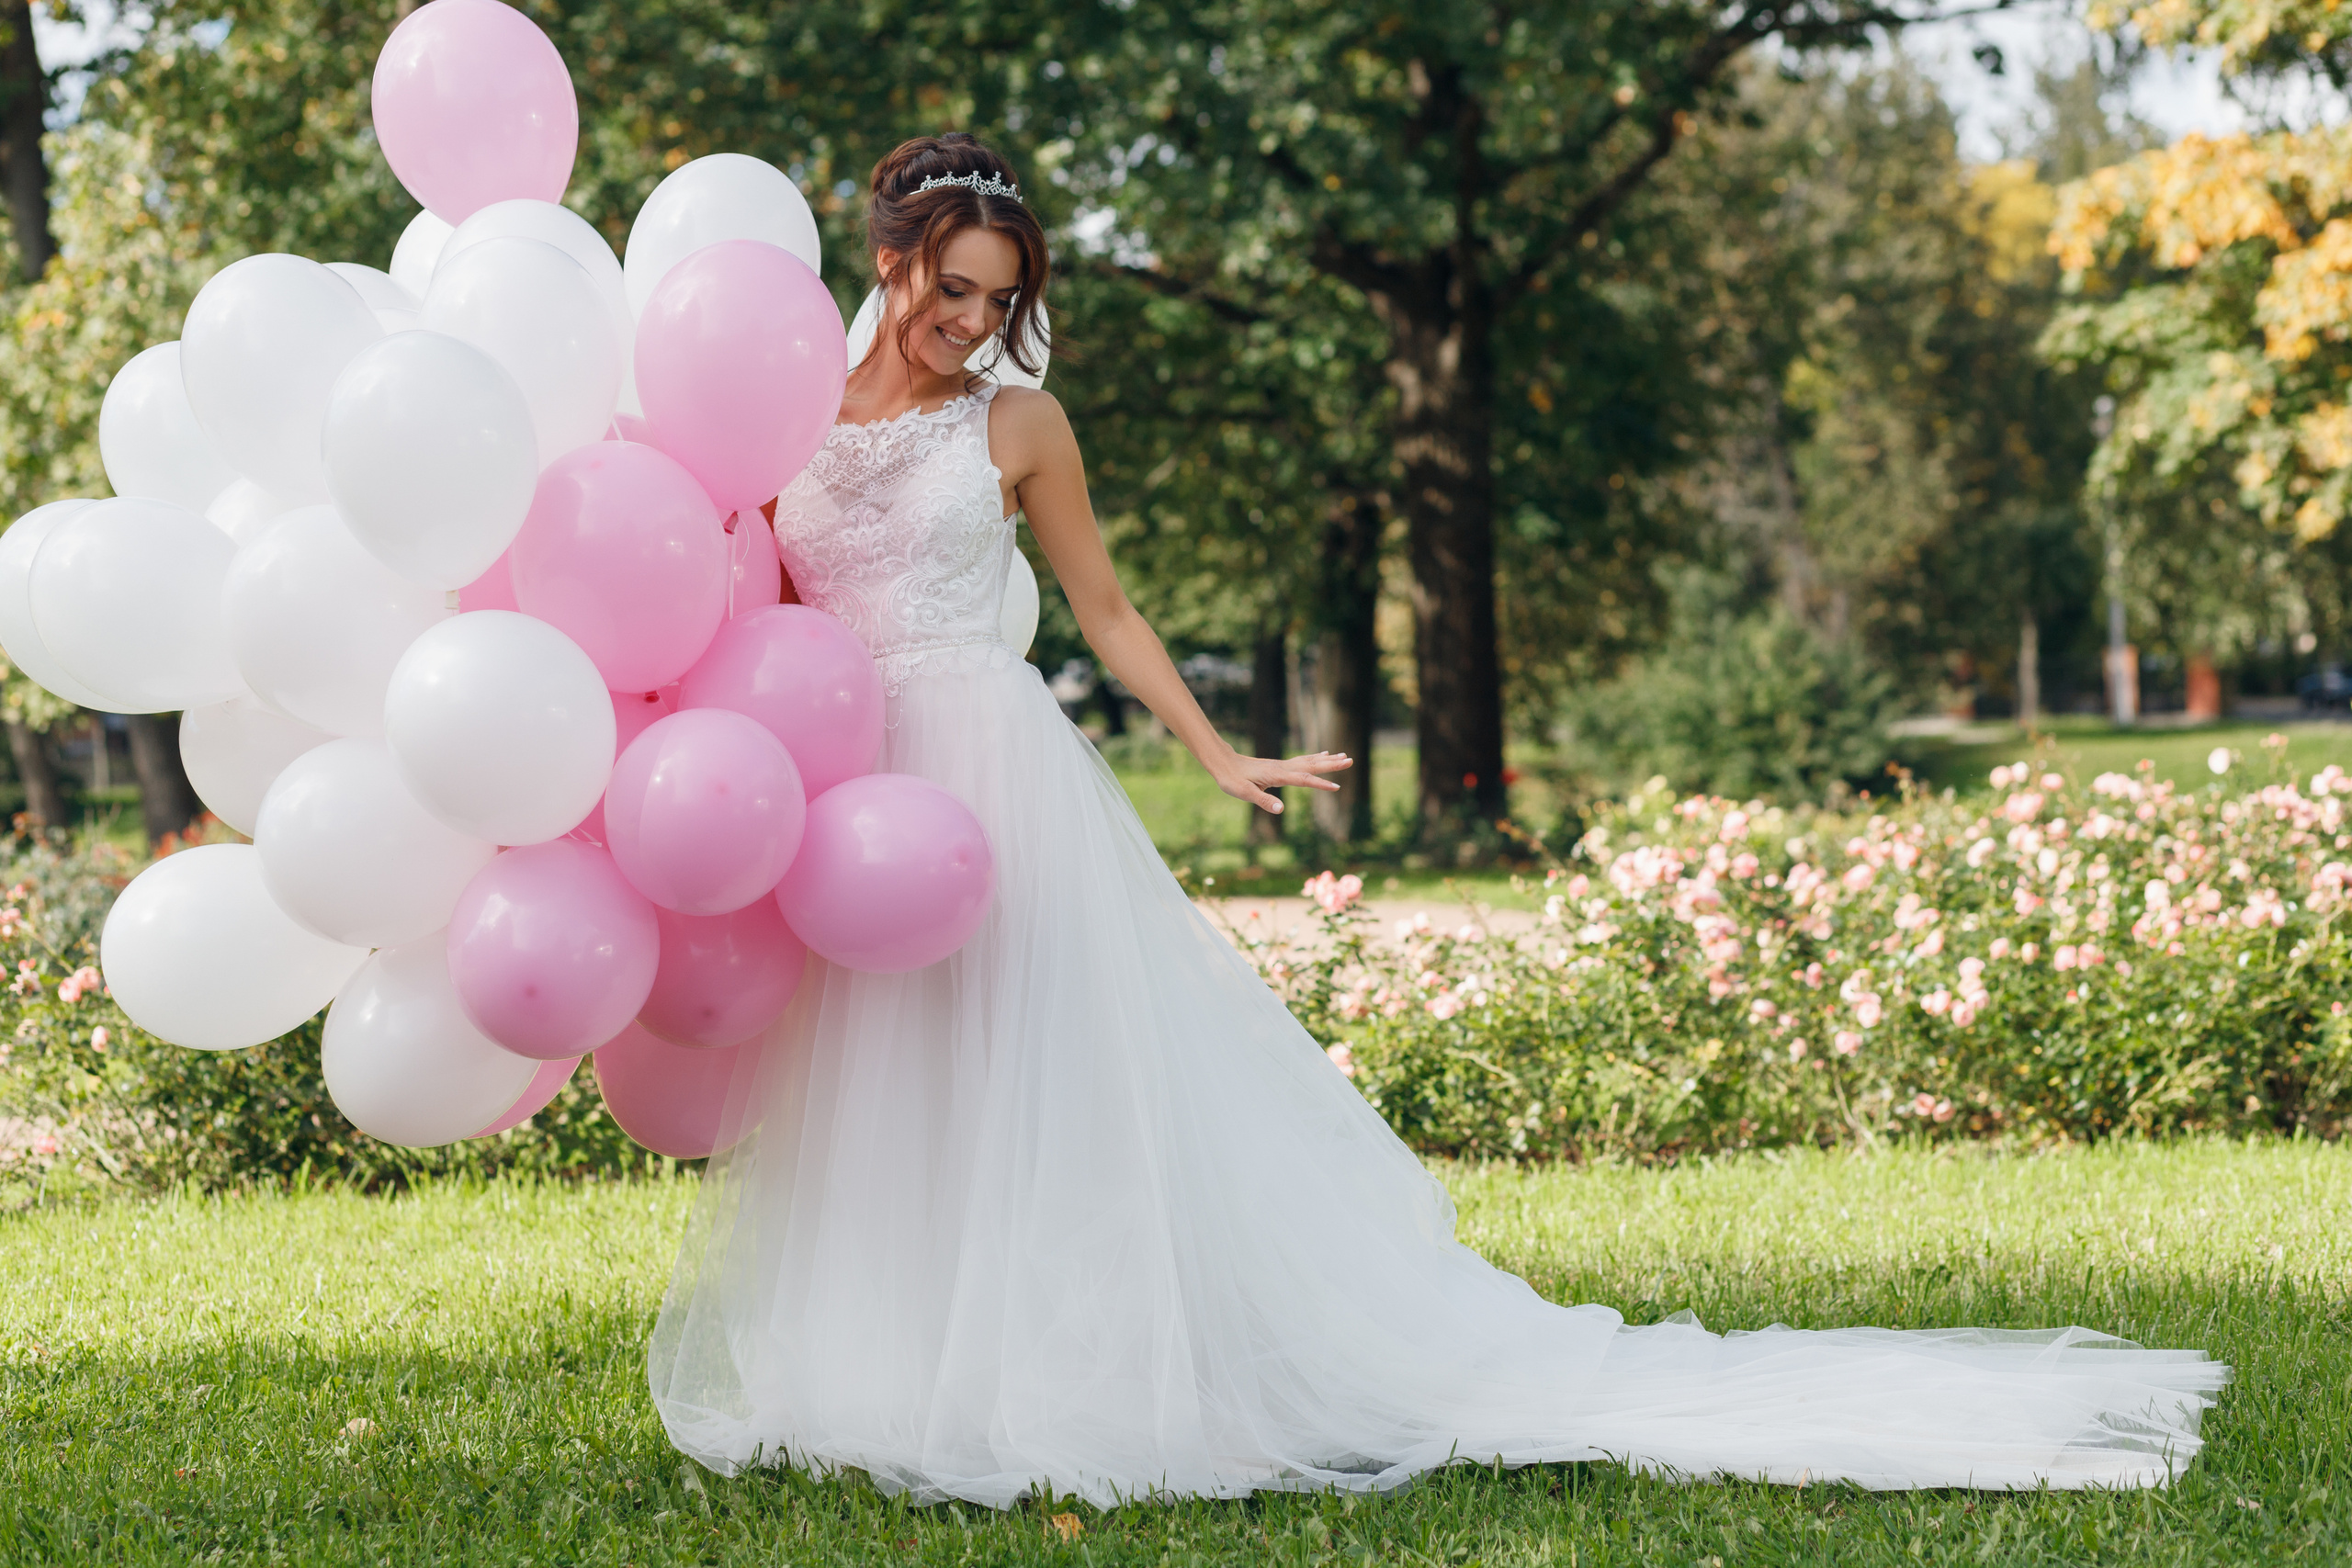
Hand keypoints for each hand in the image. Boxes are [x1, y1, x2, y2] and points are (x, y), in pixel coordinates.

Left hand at [1215, 751, 1352, 813]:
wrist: (1223, 764)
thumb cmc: (1232, 780)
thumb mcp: (1244, 793)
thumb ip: (1263, 801)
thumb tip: (1280, 809)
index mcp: (1277, 775)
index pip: (1303, 780)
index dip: (1320, 784)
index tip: (1336, 787)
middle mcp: (1283, 768)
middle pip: (1312, 766)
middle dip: (1332, 765)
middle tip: (1351, 760)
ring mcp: (1282, 765)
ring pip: (1310, 761)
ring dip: (1327, 760)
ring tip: (1344, 757)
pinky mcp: (1280, 766)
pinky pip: (1302, 761)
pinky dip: (1316, 758)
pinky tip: (1324, 755)